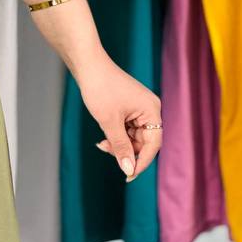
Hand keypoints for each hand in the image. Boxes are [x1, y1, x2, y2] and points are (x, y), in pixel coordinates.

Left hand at [77, 55, 162, 181]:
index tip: (128, 176)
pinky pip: (127, 128)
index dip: (142, 162)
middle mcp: (149, 109)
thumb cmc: (100, 89)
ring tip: (102, 142)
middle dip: (126, 150)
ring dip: (119, 143)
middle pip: (144, 142)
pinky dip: (116, 134)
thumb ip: (121, 147)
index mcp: (152, 110)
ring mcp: (139, 107)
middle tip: (106, 150)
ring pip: (133, 137)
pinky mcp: (129, 106)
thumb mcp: (109, 122)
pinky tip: (104, 136)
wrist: (88, 65)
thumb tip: (129, 170)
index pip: (153, 144)